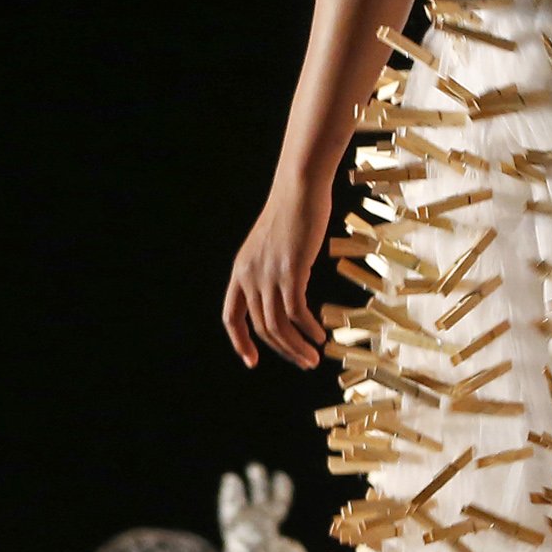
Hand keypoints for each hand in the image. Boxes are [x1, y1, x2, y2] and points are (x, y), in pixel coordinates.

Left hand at [222, 184, 331, 370]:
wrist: (298, 188)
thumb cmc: (292, 212)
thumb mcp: (273, 247)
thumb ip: (274, 271)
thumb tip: (290, 294)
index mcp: (240, 271)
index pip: (231, 317)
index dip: (240, 342)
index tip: (252, 361)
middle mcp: (250, 276)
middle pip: (261, 327)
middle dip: (283, 350)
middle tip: (304, 363)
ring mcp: (268, 274)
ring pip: (278, 325)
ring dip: (297, 346)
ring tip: (314, 357)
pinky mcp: (290, 271)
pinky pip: (296, 312)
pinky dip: (308, 329)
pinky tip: (320, 335)